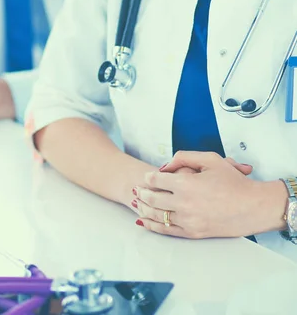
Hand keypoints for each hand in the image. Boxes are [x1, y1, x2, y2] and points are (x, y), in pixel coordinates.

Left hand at [133, 151, 285, 238]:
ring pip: (157, 215)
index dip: (149, 177)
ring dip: (144, 209)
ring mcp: (188, 220)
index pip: (157, 180)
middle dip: (143, 193)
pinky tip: (145, 221)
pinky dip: (152, 225)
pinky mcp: (193, 233)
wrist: (253, 206)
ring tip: (139, 203)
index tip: (147, 176)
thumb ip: (184, 157)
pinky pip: (166, 230)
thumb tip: (165, 165)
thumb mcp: (210, 159)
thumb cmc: (234, 182)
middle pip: (153, 198)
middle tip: (138, 190)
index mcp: (186, 183)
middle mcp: (184, 203)